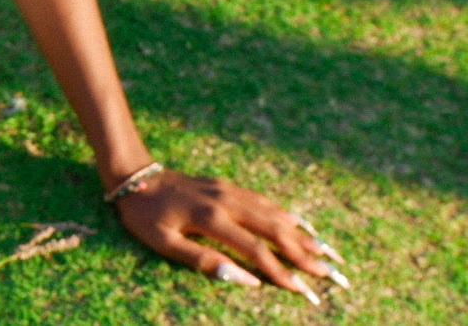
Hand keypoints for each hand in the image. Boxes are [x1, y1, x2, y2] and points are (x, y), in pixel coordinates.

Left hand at [112, 167, 349, 302]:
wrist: (134, 176)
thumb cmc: (145, 215)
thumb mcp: (164, 244)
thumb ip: (204, 262)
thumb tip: (246, 280)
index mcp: (211, 218)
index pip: (256, 250)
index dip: (281, 272)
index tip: (304, 291)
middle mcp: (226, 201)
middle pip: (274, 229)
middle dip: (305, 253)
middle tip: (332, 273)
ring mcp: (229, 190)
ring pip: (273, 212)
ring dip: (302, 232)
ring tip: (327, 250)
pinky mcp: (227, 185)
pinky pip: (263, 200)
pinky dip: (285, 213)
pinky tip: (300, 223)